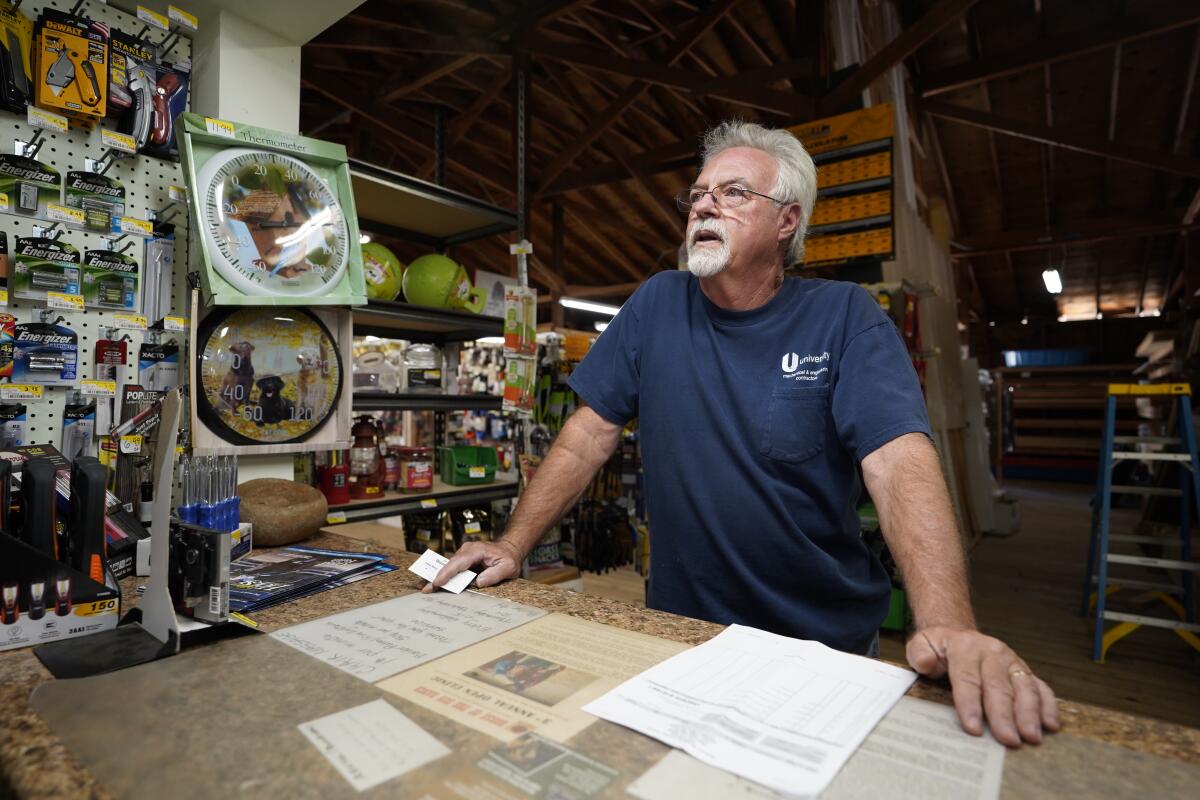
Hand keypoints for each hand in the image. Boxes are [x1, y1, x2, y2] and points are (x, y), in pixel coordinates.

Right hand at [421, 540, 521, 592]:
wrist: (509, 549)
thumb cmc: (508, 558)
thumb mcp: (508, 567)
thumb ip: (494, 575)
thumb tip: (478, 582)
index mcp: (477, 550)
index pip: (459, 562)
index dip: (447, 572)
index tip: (437, 582)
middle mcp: (467, 550)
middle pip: (449, 564)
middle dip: (437, 577)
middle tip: (425, 588)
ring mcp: (463, 554)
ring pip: (448, 567)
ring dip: (437, 578)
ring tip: (425, 588)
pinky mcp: (462, 560)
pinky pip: (452, 569)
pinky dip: (443, 577)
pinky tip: (434, 585)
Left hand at [906, 627, 1059, 746]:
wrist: (959, 634)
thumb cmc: (939, 647)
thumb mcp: (922, 644)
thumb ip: (920, 652)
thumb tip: (925, 662)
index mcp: (964, 647)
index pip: (967, 678)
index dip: (970, 704)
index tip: (973, 728)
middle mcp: (991, 652)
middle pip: (998, 687)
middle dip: (1004, 715)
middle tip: (1008, 740)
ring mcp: (1011, 661)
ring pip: (1024, 687)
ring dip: (1030, 713)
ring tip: (1032, 737)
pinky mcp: (1024, 671)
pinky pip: (1040, 687)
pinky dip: (1048, 705)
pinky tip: (1051, 725)